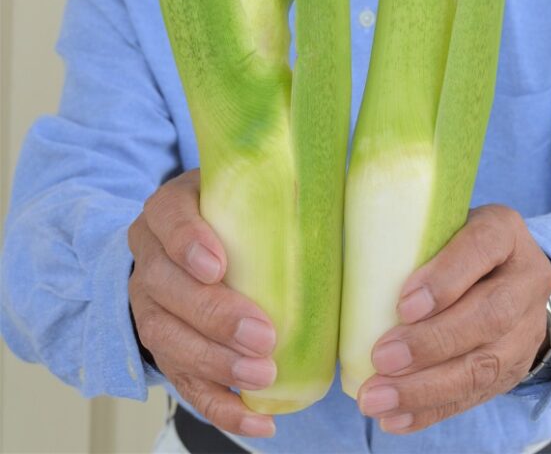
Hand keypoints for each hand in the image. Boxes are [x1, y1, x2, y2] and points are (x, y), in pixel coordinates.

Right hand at [128, 169, 275, 438]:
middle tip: (263, 335)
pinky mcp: (165, 350)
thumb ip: (277, 189)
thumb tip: (341, 190)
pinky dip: (220, 406)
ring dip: (216, 364)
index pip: (168, 218)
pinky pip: (184, 383)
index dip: (187, 242)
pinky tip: (258, 421)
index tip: (219, 266)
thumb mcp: (244, 190)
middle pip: (167, 288)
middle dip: (214, 316)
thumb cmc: (233, 213)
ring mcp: (151, 308)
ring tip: (262, 378)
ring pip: (169, 340)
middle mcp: (150, 258)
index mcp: (168, 209)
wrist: (192, 245)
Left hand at [358, 204, 550, 433]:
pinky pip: (475, 396)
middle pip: (489, 316)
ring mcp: (527, 330)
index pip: (482, 247)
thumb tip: (352, 266)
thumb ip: (413, 241)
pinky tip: (396, 418)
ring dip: (426, 388)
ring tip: (378, 398)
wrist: (512, 275)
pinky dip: (431, 411)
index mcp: (505, 233)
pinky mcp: (515, 370)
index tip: (404, 305)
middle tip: (381, 358)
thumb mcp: (445, 225)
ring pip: (484, 365)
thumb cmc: (457, 244)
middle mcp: (526, 280)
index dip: (445, 278)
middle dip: (432, 343)